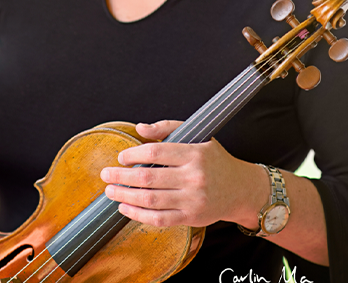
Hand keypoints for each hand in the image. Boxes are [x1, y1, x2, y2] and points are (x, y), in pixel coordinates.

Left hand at [100, 120, 267, 228]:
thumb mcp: (198, 136)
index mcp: (194, 153)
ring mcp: (192, 199)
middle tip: (106, 175)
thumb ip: (168, 128)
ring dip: (125, 196)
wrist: (241, 189)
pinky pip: (159, 219)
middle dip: (122, 177)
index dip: (134, 155)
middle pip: (149, 178)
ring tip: (110, 191)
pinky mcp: (191, 217)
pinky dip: (138, 215)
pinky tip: (125, 207)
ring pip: (151, 200)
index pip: (156, 153)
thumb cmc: (215, 160)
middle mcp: (193, 177)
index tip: (122, 157)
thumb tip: (140, 128)